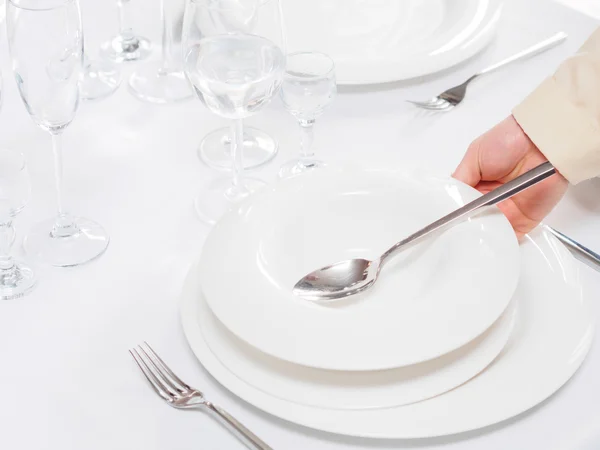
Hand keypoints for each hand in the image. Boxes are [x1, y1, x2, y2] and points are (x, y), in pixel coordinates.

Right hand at [453, 115, 567, 237]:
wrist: (543, 143)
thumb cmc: (508, 141)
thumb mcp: (474, 155)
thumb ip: (460, 179)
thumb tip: (447, 199)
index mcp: (475, 186)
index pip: (459, 205)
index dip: (450, 214)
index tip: (440, 224)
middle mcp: (489, 201)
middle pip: (471, 221)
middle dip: (462, 228)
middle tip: (450, 237)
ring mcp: (506, 212)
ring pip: (487, 232)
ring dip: (477, 236)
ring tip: (465, 243)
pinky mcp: (523, 222)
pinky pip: (509, 237)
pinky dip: (498, 243)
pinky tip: (485, 245)